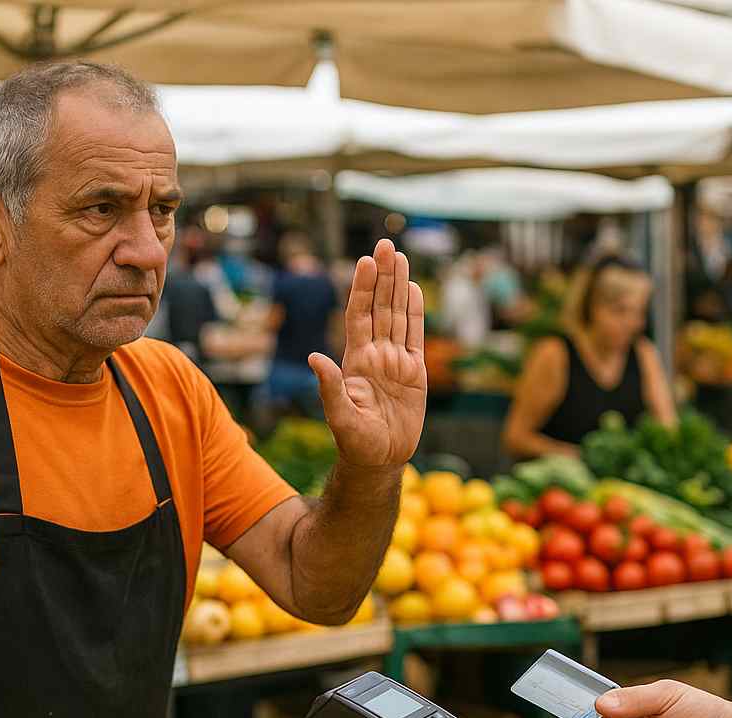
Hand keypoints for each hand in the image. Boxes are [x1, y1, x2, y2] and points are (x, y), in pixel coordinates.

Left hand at [310, 239, 425, 468]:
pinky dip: (416, 313)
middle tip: (385, 243)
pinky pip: (416, 336)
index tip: (365, 261)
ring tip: (400, 256)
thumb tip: (315, 358)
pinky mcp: (415, 372)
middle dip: (382, 275)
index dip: (362, 288)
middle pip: (380, 306)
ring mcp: (396, 361)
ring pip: (398, 315)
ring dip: (399, 285)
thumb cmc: (355, 442)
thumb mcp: (340, 416)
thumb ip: (330, 387)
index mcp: (355, 360)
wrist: (380, 460)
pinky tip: (413, 289)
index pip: (359, 315)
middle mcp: (375, 354)